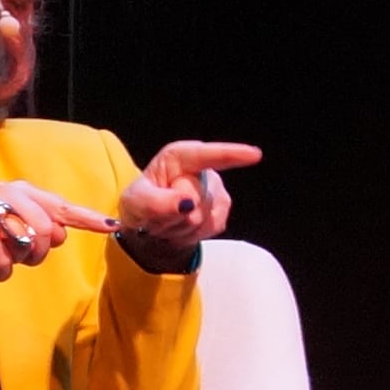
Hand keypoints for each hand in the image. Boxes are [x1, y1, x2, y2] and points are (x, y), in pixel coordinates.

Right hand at [0, 180, 111, 309]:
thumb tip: (64, 233)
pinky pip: (3, 259)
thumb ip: (43, 228)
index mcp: (21, 191)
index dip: (87, 218)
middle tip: (20, 257)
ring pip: (28, 243)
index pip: (61, 206)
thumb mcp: (14, 232)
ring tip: (1, 259)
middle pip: (48, 231)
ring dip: (18, 261)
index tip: (111, 225)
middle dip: (39, 252)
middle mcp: (5, 192)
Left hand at [115, 140, 258, 264]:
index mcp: (178, 157)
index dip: (230, 154)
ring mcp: (215, 190)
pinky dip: (191, 234)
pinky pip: (211, 227)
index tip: (254, 155)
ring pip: (202, 216)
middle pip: (196, 198)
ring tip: (167, 222)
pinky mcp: (222, 210)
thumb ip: (155, 203)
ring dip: (179, 227)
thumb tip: (187, 204)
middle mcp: (201, 170)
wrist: (148, 228)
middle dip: (173, 215)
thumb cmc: (139, 205)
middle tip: (156, 218)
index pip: (205, 155)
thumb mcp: (135, 203)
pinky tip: (181, 228)